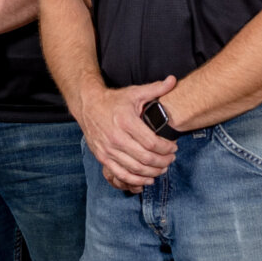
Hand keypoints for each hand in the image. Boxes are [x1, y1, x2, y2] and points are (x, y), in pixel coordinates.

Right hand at [80, 76, 177, 192]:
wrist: (88, 106)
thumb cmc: (114, 100)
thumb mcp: (134, 92)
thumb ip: (155, 89)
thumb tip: (172, 81)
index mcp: (126, 122)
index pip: (151, 142)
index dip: (166, 148)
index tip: (173, 147)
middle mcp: (116, 137)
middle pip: (145, 158)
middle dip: (163, 161)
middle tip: (171, 159)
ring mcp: (108, 149)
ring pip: (135, 168)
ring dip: (152, 172)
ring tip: (162, 168)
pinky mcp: (103, 157)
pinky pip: (121, 174)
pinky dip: (136, 180)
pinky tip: (147, 179)